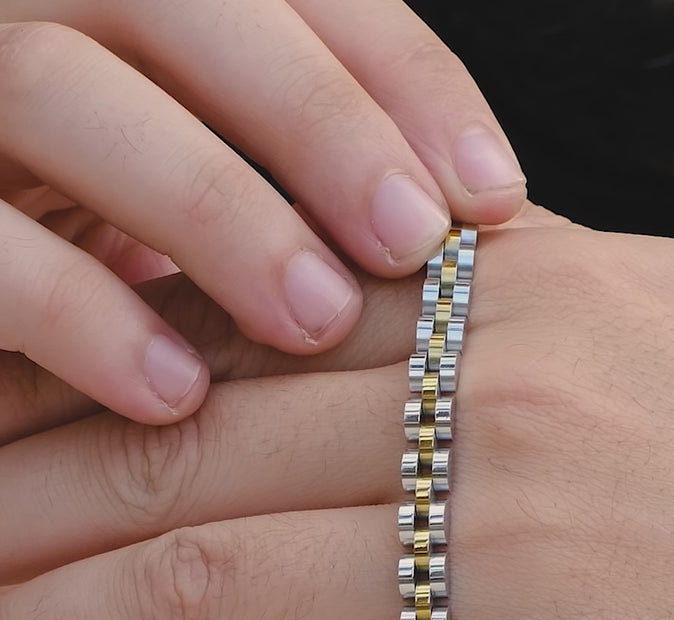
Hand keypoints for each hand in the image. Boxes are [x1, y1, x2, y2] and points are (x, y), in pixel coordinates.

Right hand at [0, 0, 524, 422]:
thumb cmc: (84, 312)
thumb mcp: (191, 231)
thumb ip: (294, 200)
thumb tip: (467, 229)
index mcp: (120, 19)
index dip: (396, 75)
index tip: (492, 194)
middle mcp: (29, 22)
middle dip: (314, 119)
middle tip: (413, 243)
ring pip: (62, 90)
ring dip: (212, 204)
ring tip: (315, 321)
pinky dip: (80, 314)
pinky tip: (174, 393)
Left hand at [3, 206, 673, 619]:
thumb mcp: (669, 344)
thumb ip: (508, 330)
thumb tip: (380, 322)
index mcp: (511, 306)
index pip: (233, 326)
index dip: (78, 378)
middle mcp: (486, 416)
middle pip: (179, 451)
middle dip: (10, 503)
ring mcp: (504, 566)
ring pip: (198, 593)